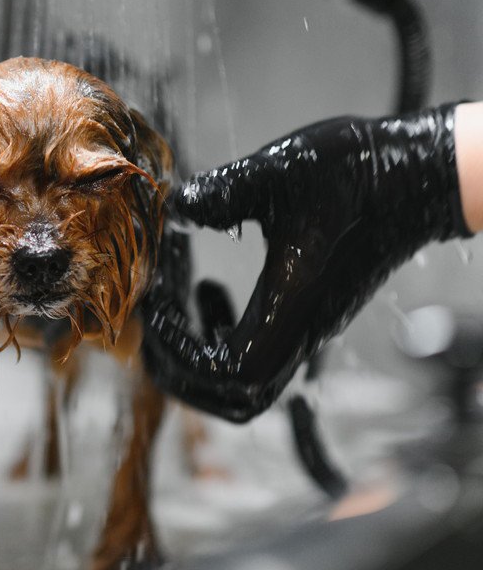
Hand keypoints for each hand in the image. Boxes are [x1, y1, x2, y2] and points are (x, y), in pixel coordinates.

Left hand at [140, 104, 471, 421]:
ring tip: (177, 312)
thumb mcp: (282, 171)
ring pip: (246, 386)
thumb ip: (226, 190)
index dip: (183, 353)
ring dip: (200, 362)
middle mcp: (301, 330)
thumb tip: (177, 207)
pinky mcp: (308, 314)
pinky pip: (258, 356)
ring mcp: (306, 326)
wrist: (416, 174)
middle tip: (153, 325)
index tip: (156, 311)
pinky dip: (222, 340)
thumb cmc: (357, 173)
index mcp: (293, 308)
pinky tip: (209, 292)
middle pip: (234, 397)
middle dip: (180, 371)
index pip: (230, 373)